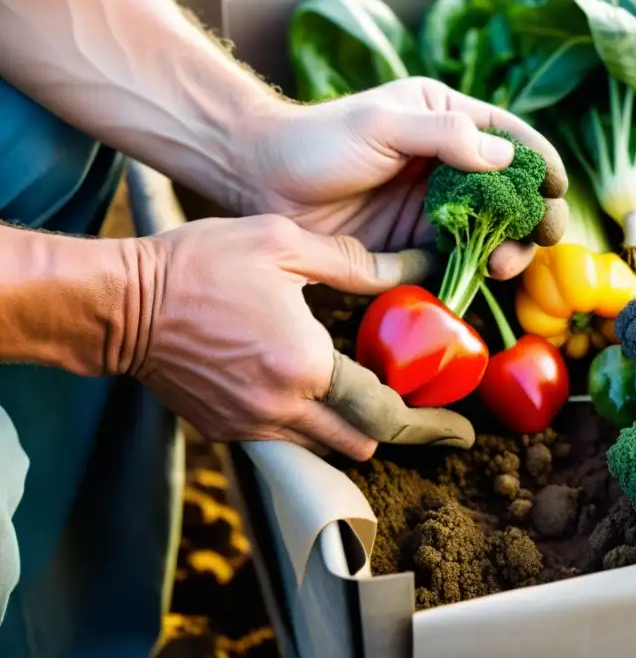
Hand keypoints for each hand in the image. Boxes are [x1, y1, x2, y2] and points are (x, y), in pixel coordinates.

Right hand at [128, 214, 472, 458]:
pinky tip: (314, 386)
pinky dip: (311, 422)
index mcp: (305, 364)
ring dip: (353, 427)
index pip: (385, 412)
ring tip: (373, 393)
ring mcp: (249, 424)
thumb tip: (412, 271)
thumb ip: (353, 263)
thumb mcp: (283, 244)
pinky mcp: (223, 428)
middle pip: (362, 442)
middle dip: (399, 430)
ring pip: (325, 446)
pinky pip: (286, 438)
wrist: (118, 304)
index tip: (463, 430)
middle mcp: (281, 407)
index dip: (432, 425)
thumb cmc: (201, 263)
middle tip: (428, 411)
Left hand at [240, 77, 568, 279]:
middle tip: (542, 236)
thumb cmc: (320, 139)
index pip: (511, 137)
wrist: (263, 180)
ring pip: (492, 229)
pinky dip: (475, 268)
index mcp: (448, 118)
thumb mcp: (382, 124)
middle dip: (533, 214)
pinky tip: (481, 275)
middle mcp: (450, 162)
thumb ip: (444, 136)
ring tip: (504, 263)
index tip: (556, 188)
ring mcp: (435, 205)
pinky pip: (458, 257)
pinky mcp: (416, 243)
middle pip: (511, 191)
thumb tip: (507, 159)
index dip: (540, 162)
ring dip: (508, 246)